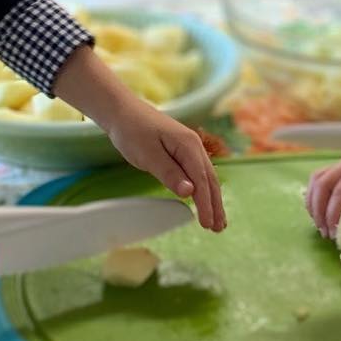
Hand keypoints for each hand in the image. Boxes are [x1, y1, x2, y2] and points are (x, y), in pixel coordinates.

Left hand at [104, 101, 225, 231]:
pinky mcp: (182, 150)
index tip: (207, 224)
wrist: (123, 111)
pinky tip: (204, 198)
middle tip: (218, 229)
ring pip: (206, 177)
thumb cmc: (133, 131)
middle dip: (215, 205)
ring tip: (217, 220)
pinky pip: (198, 172)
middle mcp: (194, 146)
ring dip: (212, 199)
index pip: (201, 180)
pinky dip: (204, 189)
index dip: (205, 204)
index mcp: (188, 146)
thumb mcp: (148, 155)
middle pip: (209, 180)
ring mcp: (190, 147)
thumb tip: (190, 192)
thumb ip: (169, 173)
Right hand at [305, 155, 340, 244]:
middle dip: (319, 211)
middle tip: (326, 233)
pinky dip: (317, 194)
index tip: (334, 234)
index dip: (333, 214)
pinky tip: (323, 210)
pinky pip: (322, 177)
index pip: (340, 191)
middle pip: (322, 184)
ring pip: (318, 179)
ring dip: (314, 202)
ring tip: (321, 223)